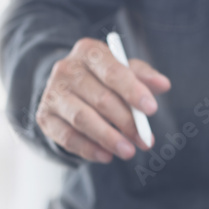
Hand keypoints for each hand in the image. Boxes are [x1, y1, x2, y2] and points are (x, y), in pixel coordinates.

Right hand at [36, 38, 170, 162]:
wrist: (66, 89)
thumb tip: (163, 84)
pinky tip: (107, 156)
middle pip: (100, 98)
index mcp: (89, 51)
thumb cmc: (103, 79)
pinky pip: (67, 137)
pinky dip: (89, 149)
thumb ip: (144, 77)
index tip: (152, 109)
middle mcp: (66, 69)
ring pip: (83, 118)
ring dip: (109, 138)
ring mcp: (53, 93)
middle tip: (145, 140)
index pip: (113, 70)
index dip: (133, 90)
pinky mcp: (44, 117)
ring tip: (129, 152)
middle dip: (126, 122)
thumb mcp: (124, 71)